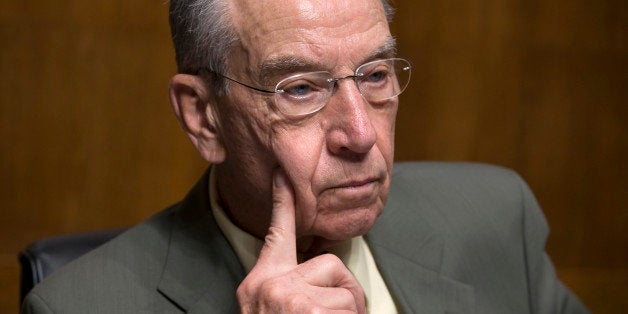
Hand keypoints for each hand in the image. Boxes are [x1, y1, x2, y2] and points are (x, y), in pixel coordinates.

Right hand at [236, 168, 365, 312]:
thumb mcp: (268, 306)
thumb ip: (290, 286)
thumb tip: (324, 280)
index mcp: (261, 282)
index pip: (276, 235)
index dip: (282, 202)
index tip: (281, 173)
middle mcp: (270, 285)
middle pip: (331, 263)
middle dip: (345, 290)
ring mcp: (288, 298)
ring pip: (346, 291)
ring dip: (348, 313)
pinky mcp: (308, 311)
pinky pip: (351, 309)